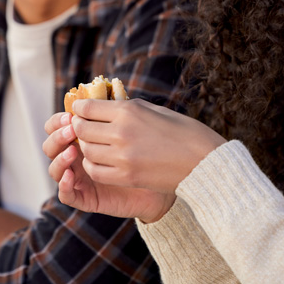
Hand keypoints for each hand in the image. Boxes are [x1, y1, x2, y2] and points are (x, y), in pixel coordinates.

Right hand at [43, 112, 174, 222]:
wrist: (173, 178)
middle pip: (51, 145)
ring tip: (72, 151)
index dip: (59, 120)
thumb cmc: (154, 148)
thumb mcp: (133, 125)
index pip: (58, 126)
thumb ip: (114, 111)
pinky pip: (67, 195)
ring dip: (59, 158)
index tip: (72, 114)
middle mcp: (78, 157)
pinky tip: (70, 175)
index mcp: (84, 137)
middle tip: (71, 131)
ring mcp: (80, 178)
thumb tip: (98, 87)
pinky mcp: (87, 198)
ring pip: (54, 168)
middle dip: (57, 136)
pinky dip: (64, 185)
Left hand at [69, 98, 225, 195]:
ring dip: (86, 146)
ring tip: (93, 143)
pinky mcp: (127, 177)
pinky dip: (93, 165)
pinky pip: (96, 171)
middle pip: (82, 129)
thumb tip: (105, 106)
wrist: (205, 162)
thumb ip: (127, 108)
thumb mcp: (154, 110)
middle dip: (78, 127)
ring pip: (87, 151)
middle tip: (81, 127)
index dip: (79, 109)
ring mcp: (123, 157)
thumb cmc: (184, 132)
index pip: (87, 108)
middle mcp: (122, 132)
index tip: (79, 110)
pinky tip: (100, 161)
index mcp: (129, 111)